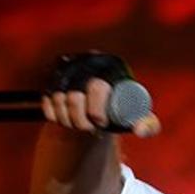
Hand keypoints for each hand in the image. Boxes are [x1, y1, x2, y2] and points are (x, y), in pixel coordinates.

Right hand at [41, 75, 160, 137]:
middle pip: (75, 95)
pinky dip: (52, 113)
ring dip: (67, 119)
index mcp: (109, 66)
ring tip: (80, 125)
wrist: (102, 100)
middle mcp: (86, 62)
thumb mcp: (138, 115)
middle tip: (90, 129)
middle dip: (81, 120)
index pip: (97, 87)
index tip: (102, 124)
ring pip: (57, 98)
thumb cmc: (124, 108)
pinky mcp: (52, 79)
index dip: (96, 110)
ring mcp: (67, 70)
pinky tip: (62, 119)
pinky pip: (46, 99)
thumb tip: (140, 131)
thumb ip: (148, 126)